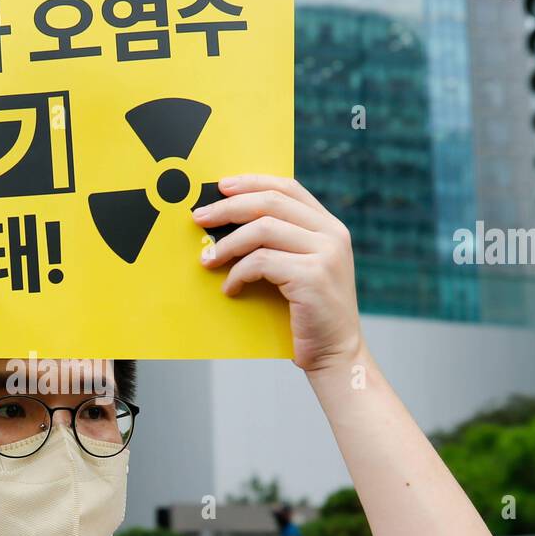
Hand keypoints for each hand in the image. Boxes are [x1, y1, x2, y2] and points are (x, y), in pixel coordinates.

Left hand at [193, 175, 363, 373]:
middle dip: (228, 208)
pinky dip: (237, 274)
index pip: (288, 188)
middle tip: (199, 218)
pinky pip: (260, 263)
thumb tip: (231, 221)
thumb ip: (282, 242)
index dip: (252, 182)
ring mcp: (325, 254)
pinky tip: (230, 289)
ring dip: (227, 244)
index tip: (221, 187)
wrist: (335, 353)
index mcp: (330, 227)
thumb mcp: (302, 268)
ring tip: (208, 260)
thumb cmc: (309, 313)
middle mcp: (331, 234)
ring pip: (261, 230)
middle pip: (270, 203)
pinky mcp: (311, 277)